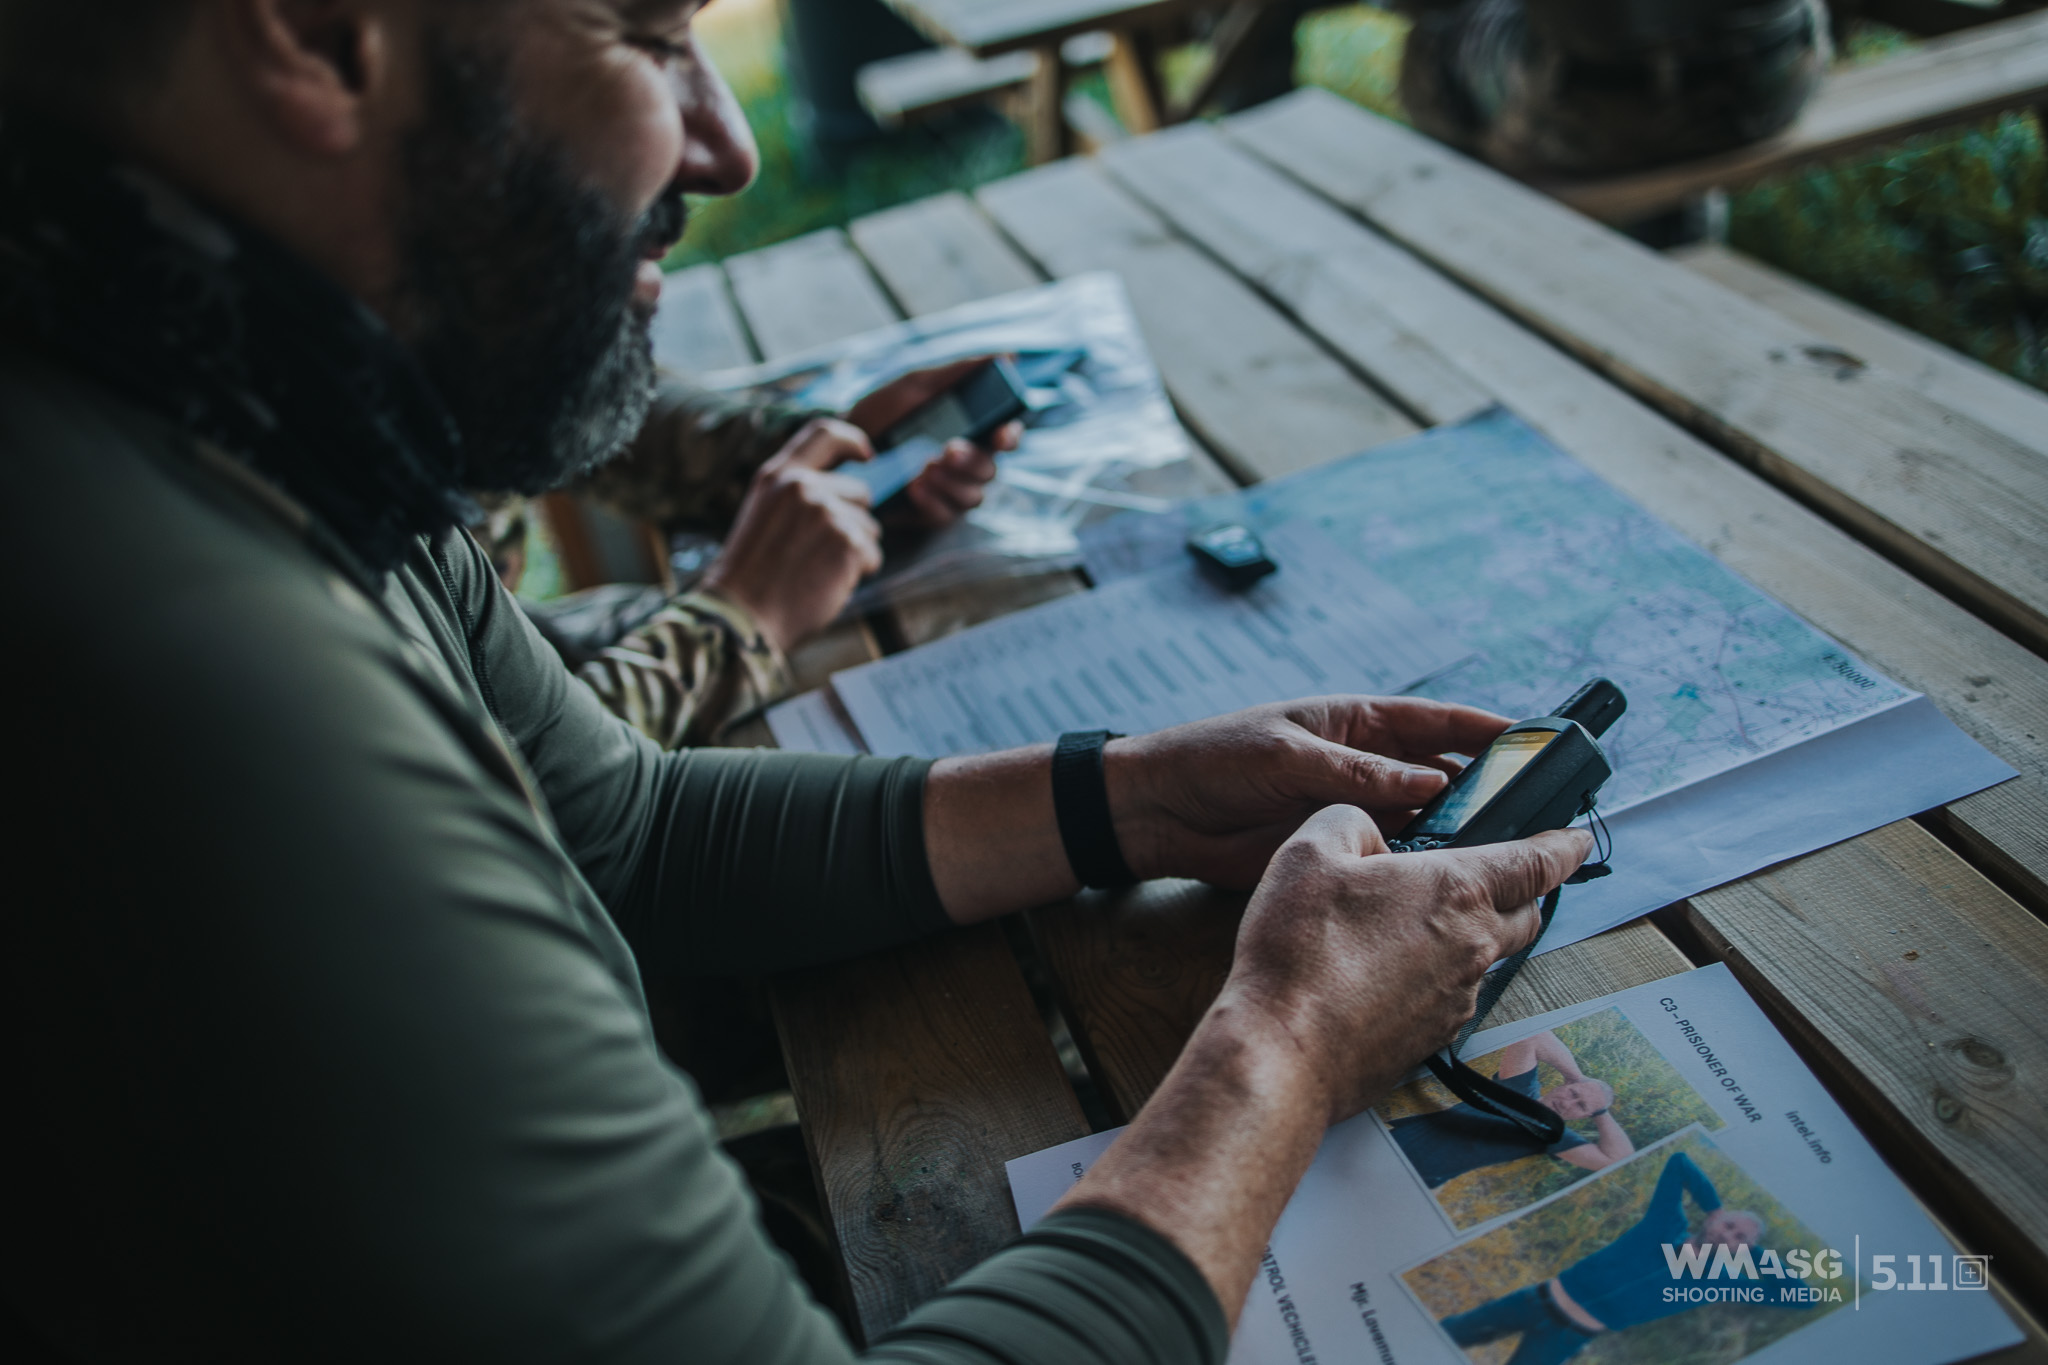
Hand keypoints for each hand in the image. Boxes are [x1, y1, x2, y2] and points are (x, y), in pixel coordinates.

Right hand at [700, 418, 880, 653]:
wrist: (741, 615)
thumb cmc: (753, 574)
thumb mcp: (764, 514)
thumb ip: (797, 494)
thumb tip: (844, 492)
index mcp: (777, 475)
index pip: (824, 434)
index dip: (853, 441)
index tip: (868, 455)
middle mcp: (802, 486)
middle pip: (860, 493)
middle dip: (852, 522)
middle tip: (818, 554)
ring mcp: (826, 512)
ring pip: (869, 527)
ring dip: (854, 551)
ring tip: (816, 571)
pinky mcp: (847, 542)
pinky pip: (872, 555)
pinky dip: (858, 573)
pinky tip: (826, 584)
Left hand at [843, 357, 1020, 529]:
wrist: (837, 447)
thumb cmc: (879, 414)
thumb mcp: (915, 387)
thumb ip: (959, 373)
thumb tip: (1008, 357)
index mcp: (969, 430)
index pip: (1005, 437)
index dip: (1010, 437)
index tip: (1001, 434)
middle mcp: (965, 464)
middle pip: (991, 470)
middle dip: (973, 461)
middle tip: (947, 450)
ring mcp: (948, 491)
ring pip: (974, 496)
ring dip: (952, 482)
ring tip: (923, 468)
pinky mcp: (928, 513)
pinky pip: (946, 515)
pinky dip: (933, 501)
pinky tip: (913, 486)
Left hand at [1105, 695, 1512, 888]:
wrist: (1157, 812)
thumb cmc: (1213, 759)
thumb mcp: (1284, 754)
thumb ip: (1356, 770)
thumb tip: (1431, 779)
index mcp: (1354, 722)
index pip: (1435, 719)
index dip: (1486, 727)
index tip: (1535, 737)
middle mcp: (1364, 763)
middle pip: (1443, 772)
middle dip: (1489, 787)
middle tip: (1538, 808)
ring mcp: (1355, 807)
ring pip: (1426, 819)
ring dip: (1461, 832)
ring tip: (1507, 850)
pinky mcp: (1338, 848)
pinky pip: (1394, 856)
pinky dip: (1423, 866)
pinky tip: (1452, 881)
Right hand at [1223, 806, 1592, 1120]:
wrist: (1284, 1050)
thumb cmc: (1298, 949)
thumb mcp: (1310, 852)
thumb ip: (1351, 822)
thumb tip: (1369, 834)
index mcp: (1457, 891)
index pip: (1537, 862)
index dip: (1563, 846)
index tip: (1577, 841)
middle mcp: (1473, 947)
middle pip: (1526, 915)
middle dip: (1523, 893)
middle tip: (1501, 880)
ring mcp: (1457, 999)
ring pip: (1486, 959)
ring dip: (1469, 938)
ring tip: (1416, 928)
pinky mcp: (1432, 1039)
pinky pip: (1451, 997)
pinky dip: (1434, 978)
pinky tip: (1385, 975)